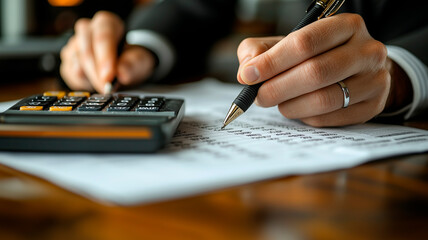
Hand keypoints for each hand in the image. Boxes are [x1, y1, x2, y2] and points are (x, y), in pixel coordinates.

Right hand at [60, 11, 155, 92]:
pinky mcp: (68, 59)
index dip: (105, 58)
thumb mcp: (140, 61)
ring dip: (90, 78)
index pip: (103, 37)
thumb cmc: (130, 59)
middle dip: (96, 73)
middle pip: (86, 50)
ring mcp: (74, 43)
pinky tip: (94, 82)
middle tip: (106, 88)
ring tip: (104, 85)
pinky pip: (70, 72)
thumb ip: (132, 65)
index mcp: (106, 23)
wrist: (123, 67)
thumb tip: (122, 73)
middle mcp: (87, 30)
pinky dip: (82, 82)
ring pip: (76, 62)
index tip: (108, 77)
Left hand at [237, 13, 399, 126]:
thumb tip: (248, 71)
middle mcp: (367, 50)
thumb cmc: (319, 55)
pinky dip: (306, 117)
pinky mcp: (373, 106)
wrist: (361, 71)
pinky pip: (331, 118)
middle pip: (315, 72)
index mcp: (346, 25)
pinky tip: (298, 110)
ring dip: (291, 105)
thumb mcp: (290, 43)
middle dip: (278, 87)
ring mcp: (374, 80)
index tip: (249, 75)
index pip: (305, 43)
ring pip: (324, 99)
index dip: (272, 61)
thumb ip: (262, 50)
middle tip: (259, 96)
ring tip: (277, 103)